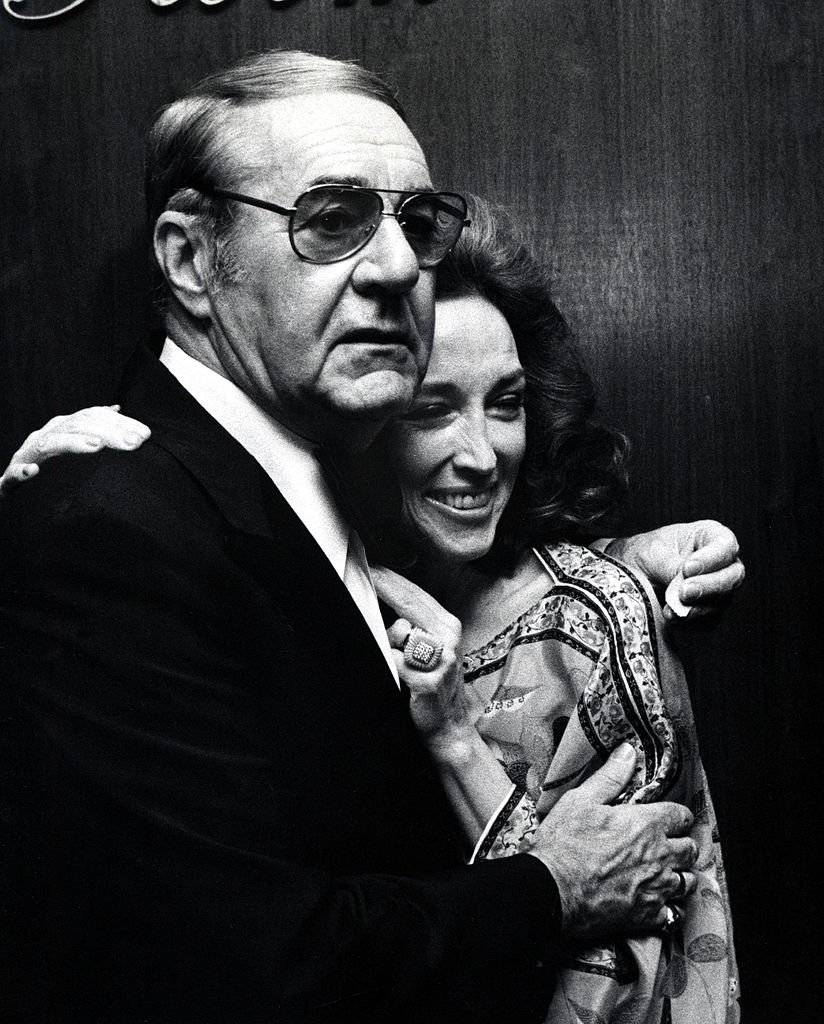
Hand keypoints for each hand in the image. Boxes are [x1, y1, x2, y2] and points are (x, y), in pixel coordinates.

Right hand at [0, 406, 150, 499]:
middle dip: (108, 433)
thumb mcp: (71, 444)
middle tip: (134, 443)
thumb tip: (116, 408)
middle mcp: (45, 436)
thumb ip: (92, 427)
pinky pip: (14, 474)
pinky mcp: (12, 478)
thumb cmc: (49, 465)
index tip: (146, 435)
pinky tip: (34, 472)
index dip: (119, 423)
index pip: (93, 417)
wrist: (12, 484)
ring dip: (73, 443)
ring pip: (49, 444)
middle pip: (78, 427)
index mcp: (62, 428)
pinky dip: (23, 472)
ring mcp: (28, 455)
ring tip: (97, 446)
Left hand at [371, 566, 472, 759]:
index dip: (391, 578)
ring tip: (403, 663)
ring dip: (390, 644)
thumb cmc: (434, 683)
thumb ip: (413, 625)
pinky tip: (402, 678)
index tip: (370, 561)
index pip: (415, 595)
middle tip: (364, 569)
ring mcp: (440, 659)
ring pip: (398, 633)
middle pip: (407, 603)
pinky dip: (391, 667)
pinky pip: (394, 662)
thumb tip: (383, 598)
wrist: (448, 726)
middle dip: (383, 585)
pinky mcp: (427, 680)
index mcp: (447, 625)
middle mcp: (448, 636)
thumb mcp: (430, 648)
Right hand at [529, 743, 697, 941]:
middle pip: (690, 849)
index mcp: (646, 824)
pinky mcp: (647, 915)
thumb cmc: (564, 844)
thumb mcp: (581, 800)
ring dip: (680, 875)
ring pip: (687, 881)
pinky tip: (657, 901)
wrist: (551, 890)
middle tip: (670, 845)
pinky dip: (669, 906)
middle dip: (682, 845)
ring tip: (667, 873)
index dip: (677, 815)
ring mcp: (656, 888)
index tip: (670, 818)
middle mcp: (659, 856)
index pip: (681, 816)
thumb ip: (610, 776)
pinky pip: (673, 912)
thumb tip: (628, 752)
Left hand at [604, 520, 744, 622]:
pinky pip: (709, 621)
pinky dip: (690, 622)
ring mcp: (718, 589)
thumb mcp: (654, 553)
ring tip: (670, 608)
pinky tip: (672, 617)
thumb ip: (672, 567)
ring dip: (697, 608)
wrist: (635, 574)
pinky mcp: (709, 611)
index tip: (687, 568)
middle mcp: (721, 564)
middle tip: (684, 593)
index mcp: (710, 537)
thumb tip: (685, 586)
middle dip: (708, 587)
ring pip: (722, 602)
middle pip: (733, 577)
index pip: (726, 546)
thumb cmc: (648, 554)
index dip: (711, 559)